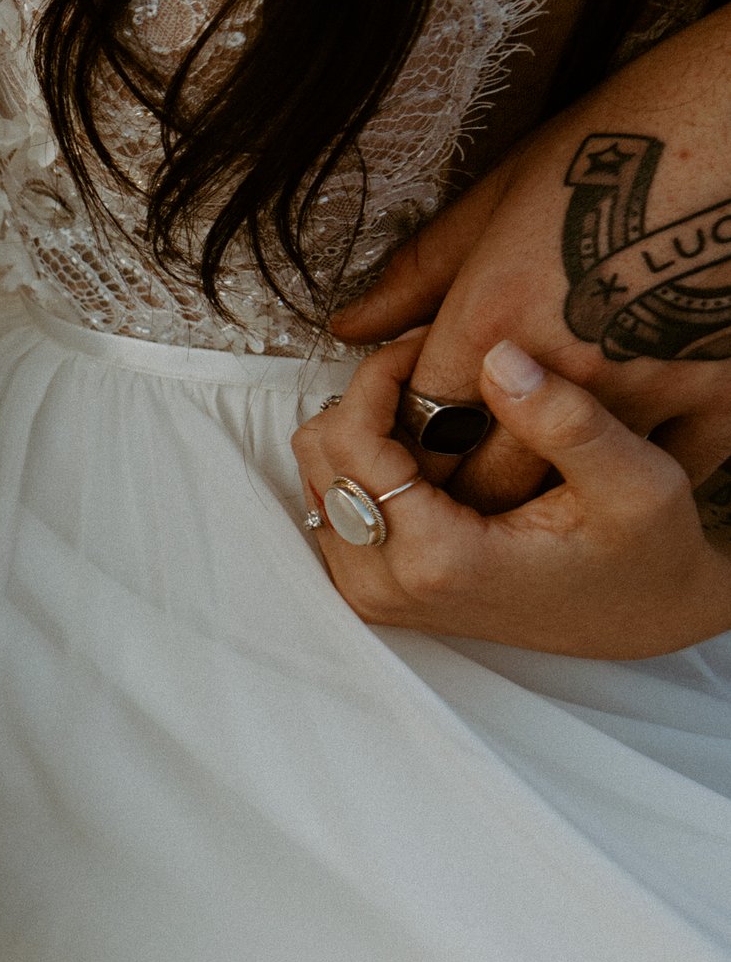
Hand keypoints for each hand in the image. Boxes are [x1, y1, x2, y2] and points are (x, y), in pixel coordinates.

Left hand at [292, 333, 730, 657]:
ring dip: (363, 430)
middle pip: (318, 455)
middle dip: (365, 398)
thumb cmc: (644, 553)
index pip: (349, 439)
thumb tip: (498, 357)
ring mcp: (372, 593)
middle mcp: (385, 584)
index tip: (424, 344)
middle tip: (430, 369)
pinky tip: (425, 449)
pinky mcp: (373, 590)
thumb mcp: (636, 482)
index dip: (377, 374)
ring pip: (317, 477)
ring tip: (432, 408)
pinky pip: (334, 505)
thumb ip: (566, 421)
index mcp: (436, 557)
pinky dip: (366, 465)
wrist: (637, 617)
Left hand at [332, 10, 730, 510]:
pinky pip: (675, 464)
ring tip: (527, 477)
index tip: (415, 432)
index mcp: (495, 320)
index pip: (419, 422)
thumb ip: (421, 272)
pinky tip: (627, 459)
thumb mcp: (503, 192)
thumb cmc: (630, 136)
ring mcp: (647, 387)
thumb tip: (354, 323)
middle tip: (461, 471)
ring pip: (574, 488)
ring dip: (542, 490)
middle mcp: (562, 368)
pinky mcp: (723, 393)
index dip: (410, 435)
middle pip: (485, 476)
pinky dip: (646, 465)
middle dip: (463, 483)